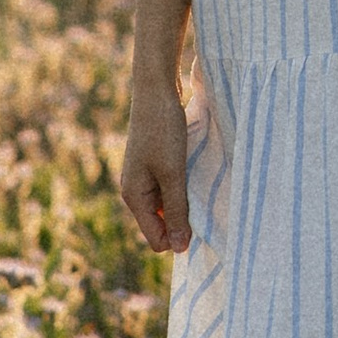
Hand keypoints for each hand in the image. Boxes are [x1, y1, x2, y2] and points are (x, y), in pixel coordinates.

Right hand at [118, 77, 191, 253]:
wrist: (156, 89)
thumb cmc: (163, 130)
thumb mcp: (173, 173)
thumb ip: (176, 211)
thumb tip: (178, 248)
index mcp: (134, 196)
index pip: (156, 239)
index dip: (179, 236)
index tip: (201, 219)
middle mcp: (135, 190)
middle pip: (162, 224)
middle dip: (182, 219)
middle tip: (203, 199)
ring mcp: (144, 176)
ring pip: (167, 205)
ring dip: (184, 200)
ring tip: (198, 182)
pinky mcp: (153, 164)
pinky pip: (169, 188)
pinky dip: (182, 185)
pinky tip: (194, 172)